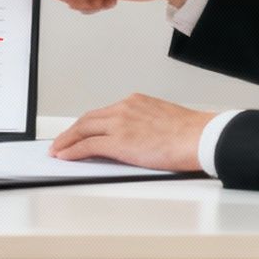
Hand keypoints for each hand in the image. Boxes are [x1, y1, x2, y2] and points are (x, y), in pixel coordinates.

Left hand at [49, 94, 214, 172]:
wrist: (200, 137)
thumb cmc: (191, 134)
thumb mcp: (162, 120)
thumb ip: (144, 124)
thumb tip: (136, 139)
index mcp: (136, 102)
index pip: (103, 113)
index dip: (87, 124)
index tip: (80, 131)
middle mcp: (124, 108)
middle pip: (88, 119)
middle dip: (71, 132)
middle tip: (61, 142)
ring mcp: (120, 123)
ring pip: (83, 129)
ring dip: (67, 141)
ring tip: (58, 150)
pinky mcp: (119, 141)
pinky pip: (88, 145)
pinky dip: (73, 151)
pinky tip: (65, 157)